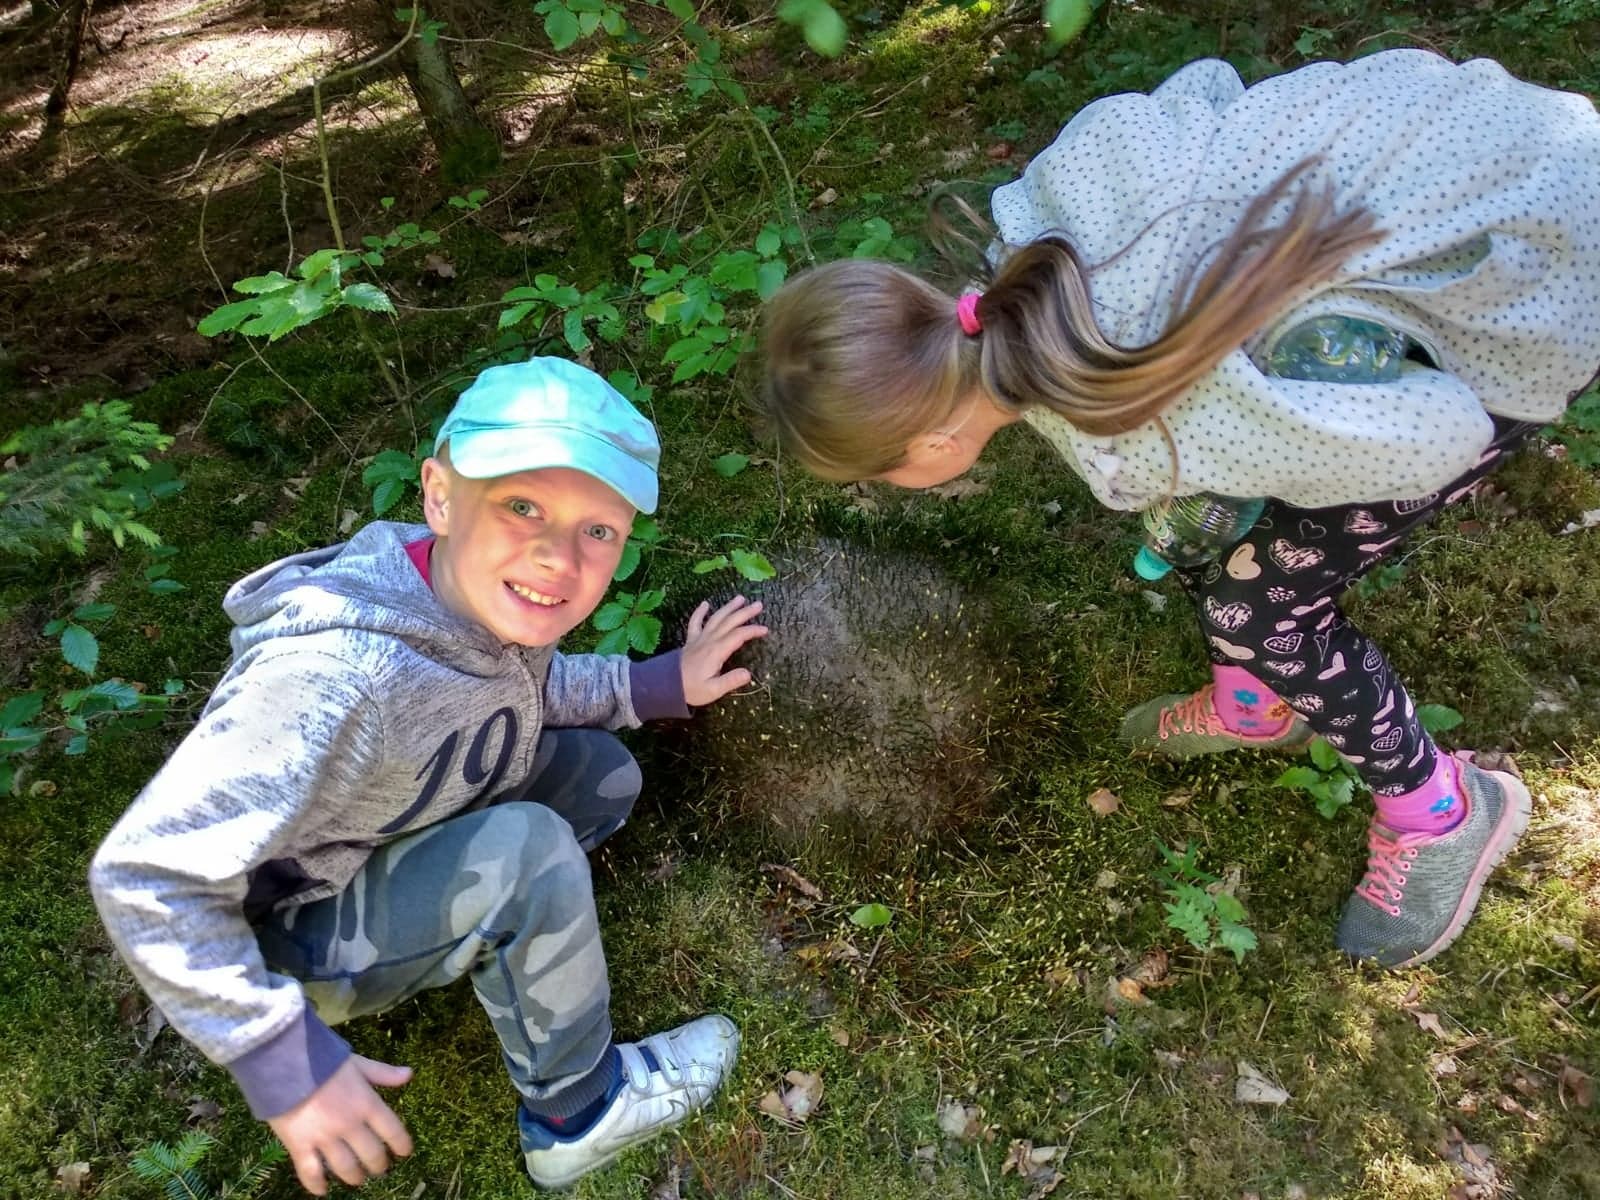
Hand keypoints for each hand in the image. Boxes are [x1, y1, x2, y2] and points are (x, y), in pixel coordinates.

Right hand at [267, 1054, 413, 1194]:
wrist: (285, 1062)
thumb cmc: (323, 1060)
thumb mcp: (358, 1063)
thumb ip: (383, 1072)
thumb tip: (409, 1074)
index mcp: (367, 1103)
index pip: (393, 1131)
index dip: (401, 1145)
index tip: (404, 1152)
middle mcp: (350, 1125)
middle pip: (371, 1154)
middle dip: (378, 1165)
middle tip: (379, 1169)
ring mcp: (325, 1138)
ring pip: (346, 1168)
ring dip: (354, 1177)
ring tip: (357, 1179)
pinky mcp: (300, 1146)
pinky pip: (310, 1172)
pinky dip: (317, 1185)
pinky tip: (323, 1191)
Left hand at [680, 595, 767, 706]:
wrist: (666, 685)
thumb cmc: (692, 689)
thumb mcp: (713, 690)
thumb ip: (731, 681)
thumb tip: (748, 673)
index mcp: (716, 651)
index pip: (738, 636)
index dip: (752, 630)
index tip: (765, 629)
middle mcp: (709, 641)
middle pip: (729, 622)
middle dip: (745, 612)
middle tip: (759, 605)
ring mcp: (699, 639)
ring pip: (715, 618)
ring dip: (728, 607)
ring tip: (740, 598)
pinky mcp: (691, 641)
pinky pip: (695, 622)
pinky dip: (700, 612)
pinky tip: (705, 603)